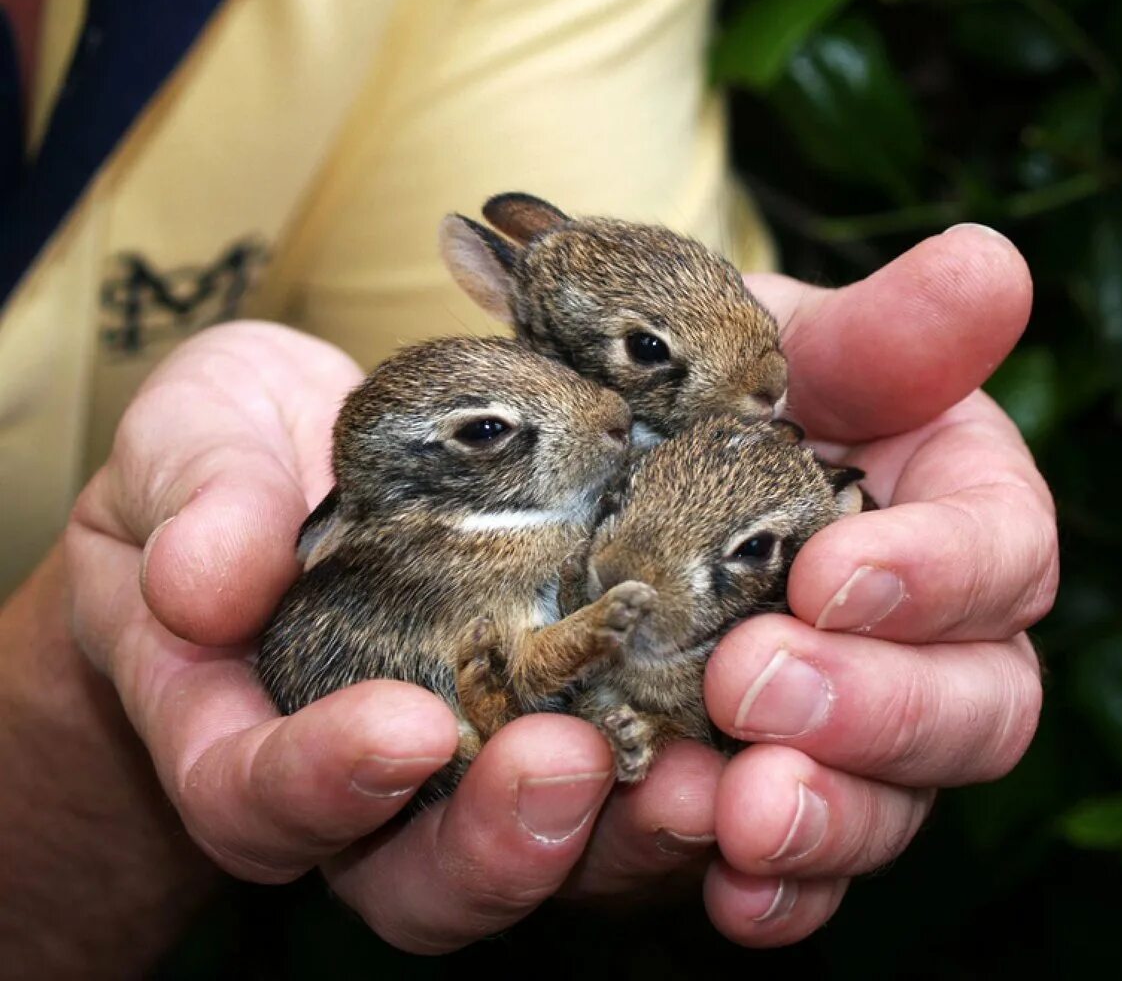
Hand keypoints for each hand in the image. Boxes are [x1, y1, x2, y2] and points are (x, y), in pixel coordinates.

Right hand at [63, 322, 717, 952]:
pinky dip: (670, 767)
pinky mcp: (552, 709)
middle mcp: (359, 775)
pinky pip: (611, 773)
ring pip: (533, 849)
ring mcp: (464, 755)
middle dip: (497, 841)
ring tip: (688, 775)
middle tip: (567, 766)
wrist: (310, 455)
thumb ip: (197, 503)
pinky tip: (732, 725)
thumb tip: (203, 583)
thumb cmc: (231, 456)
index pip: (256, 796)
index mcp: (238, 723)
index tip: (402, 727)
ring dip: (613, 832)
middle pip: (416, 874)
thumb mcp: (192, 446)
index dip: (320, 785)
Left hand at [698, 224, 1054, 945]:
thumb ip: (886, 332)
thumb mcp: (789, 348)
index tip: (836, 572)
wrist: (639, 460)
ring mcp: (859, 733)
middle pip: (973, 708)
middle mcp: (930, 641)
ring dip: (826, 817)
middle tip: (760, 688)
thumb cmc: (727, 390)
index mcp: (952, 519)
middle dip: (877, 709)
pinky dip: (774, 890)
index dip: (938, 573)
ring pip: (892, 805)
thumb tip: (992, 263)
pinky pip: (802, 870)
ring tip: (738, 810)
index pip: (1002, 555)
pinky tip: (725, 887)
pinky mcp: (778, 795)